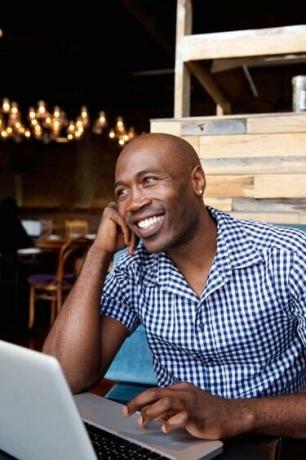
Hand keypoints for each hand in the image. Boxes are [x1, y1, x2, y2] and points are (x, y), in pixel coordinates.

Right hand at [94, 202, 137, 254]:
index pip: (136, 218)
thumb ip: (138, 225)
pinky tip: (126, 242)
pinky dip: (127, 233)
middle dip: (136, 234)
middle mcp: (117, 206)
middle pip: (133, 219)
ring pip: (130, 220)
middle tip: (134, 248)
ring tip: (131, 246)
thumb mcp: (132, 233)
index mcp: (122, 209)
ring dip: (133, 235)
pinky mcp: (110, 211)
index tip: (138, 245)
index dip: (139, 231)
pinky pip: (124, 222)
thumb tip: (152, 218)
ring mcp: (112, 207)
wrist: (104, 249)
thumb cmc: (117, 241)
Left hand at [123, 382, 253, 439]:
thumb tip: (151, 414)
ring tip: (142, 422)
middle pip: (156, 393)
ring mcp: (190, 403)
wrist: (231, 414)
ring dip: (150, 413)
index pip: (155, 391)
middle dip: (138, 402)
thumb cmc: (208, 411)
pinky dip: (171, 423)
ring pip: (165, 402)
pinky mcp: (197, 415)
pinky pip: (181, 417)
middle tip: (126, 412)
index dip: (139, 399)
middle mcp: (183, 392)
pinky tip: (166, 429)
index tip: (128, 408)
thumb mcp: (186, 405)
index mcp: (180, 389)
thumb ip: (170, 408)